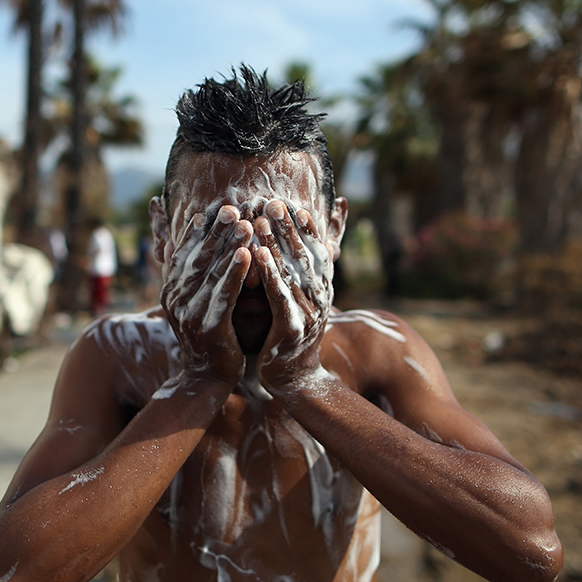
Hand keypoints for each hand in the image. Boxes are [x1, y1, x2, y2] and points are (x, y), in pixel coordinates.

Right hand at [159, 205, 253, 385]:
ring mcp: (189, 313)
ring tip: (244, 223)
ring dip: (228, 245)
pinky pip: (224, 294)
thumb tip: (168, 239)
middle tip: (232, 207)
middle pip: (198, 258)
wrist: (206, 379)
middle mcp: (176, 299)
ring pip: (211, 272)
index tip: (214, 208)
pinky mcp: (208, 327)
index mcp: (171, 290)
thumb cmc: (205, 336)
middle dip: (216, 231)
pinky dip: (234, 272)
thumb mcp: (187, 302)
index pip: (185, 252)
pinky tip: (247, 254)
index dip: (200, 230)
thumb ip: (182, 272)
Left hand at [252, 200, 333, 390]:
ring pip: (292, 272)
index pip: (316, 251)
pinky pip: (280, 296)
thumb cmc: (293, 333)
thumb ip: (306, 270)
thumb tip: (324, 246)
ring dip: (277, 244)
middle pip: (304, 256)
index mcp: (321, 289)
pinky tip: (258, 256)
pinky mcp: (292, 328)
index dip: (305, 228)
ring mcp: (308, 312)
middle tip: (273, 203)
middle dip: (288, 228)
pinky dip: (270, 273)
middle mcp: (319, 297)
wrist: (294, 378)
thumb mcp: (305, 299)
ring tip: (261, 221)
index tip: (292, 205)